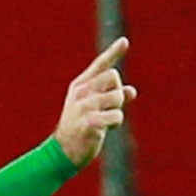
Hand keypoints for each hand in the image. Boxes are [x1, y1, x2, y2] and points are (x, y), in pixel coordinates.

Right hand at [54, 37, 136, 168]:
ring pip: (117, 96)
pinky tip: (108, 128)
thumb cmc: (79, 130)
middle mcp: (81, 93)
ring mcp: (83, 107)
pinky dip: (116, 122)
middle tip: (110, 107)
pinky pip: (116, 115)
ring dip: (118, 110)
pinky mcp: (89, 122)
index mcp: (80, 86)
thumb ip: (112, 98)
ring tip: (108, 120)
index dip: (113, 53)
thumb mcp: (93, 109)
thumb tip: (133, 91)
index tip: (124, 41)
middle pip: (113, 76)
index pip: (100, 65)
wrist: (62, 153)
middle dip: (118, 92)